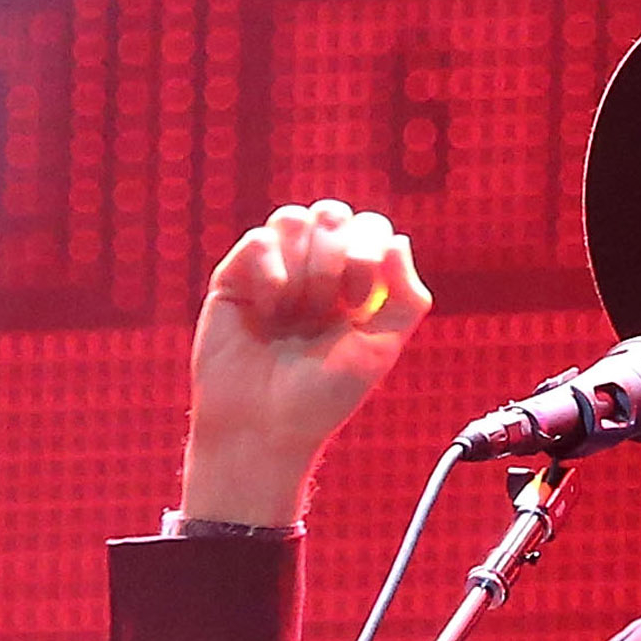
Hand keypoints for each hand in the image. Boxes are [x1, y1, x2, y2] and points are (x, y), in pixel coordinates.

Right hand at [181, 199, 429, 525]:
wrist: (265, 427)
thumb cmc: (324, 397)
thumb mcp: (381, 349)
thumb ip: (406, 297)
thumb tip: (398, 240)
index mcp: (353, 283)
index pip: (369, 228)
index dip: (367, 253)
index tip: (357, 305)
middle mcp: (313, 269)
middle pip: (333, 213)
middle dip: (336, 257)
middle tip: (329, 307)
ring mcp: (273, 269)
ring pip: (294, 218)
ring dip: (303, 267)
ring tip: (295, 313)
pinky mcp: (235, 276)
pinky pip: (260, 240)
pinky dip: (271, 275)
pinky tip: (267, 312)